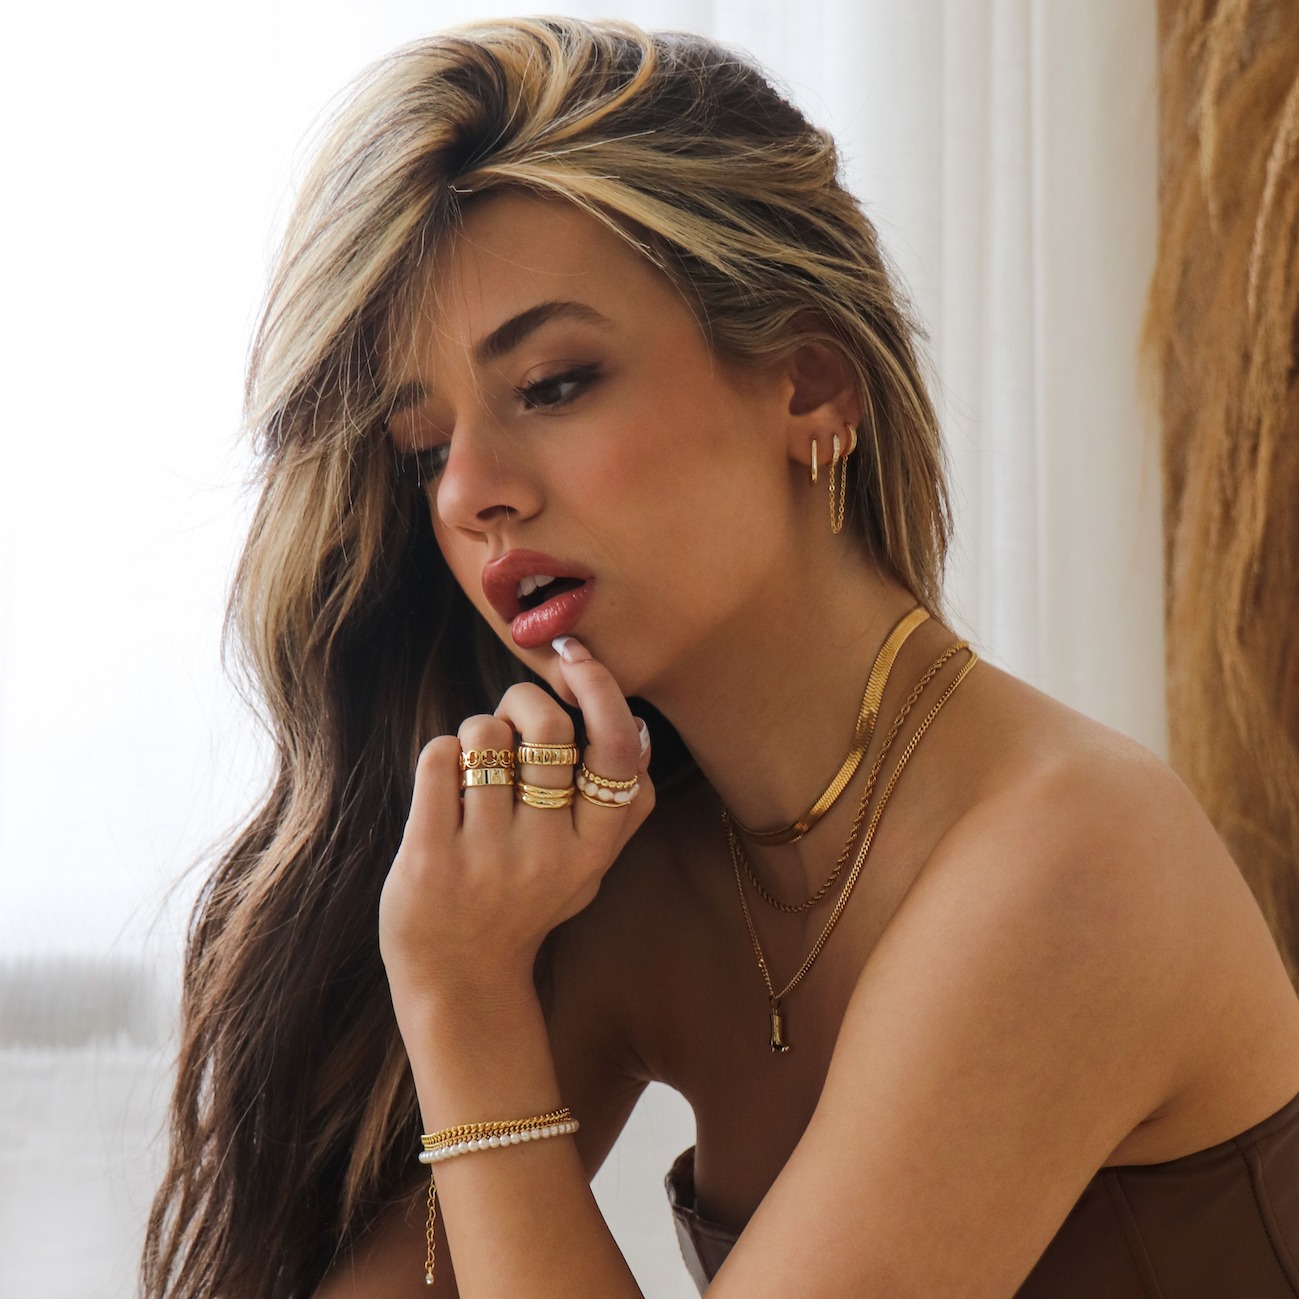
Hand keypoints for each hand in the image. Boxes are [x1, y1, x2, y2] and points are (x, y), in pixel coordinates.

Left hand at [378, 637, 654, 1020]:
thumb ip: (618, 808)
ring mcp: (487, 857)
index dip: (602, 690)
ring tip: (475, 763)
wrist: (459, 978)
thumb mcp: (589, 867)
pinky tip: (446, 780)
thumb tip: (639, 727)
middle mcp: (547, 853)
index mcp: (593, 849)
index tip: (576, 659)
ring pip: (486, 733)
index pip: (616, 751)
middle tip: (511, 723)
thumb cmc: (526, 903)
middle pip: (548, 726)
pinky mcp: (430, 857)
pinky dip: (442, 752)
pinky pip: (439, 757)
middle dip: (523, 701)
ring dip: (477, 730)